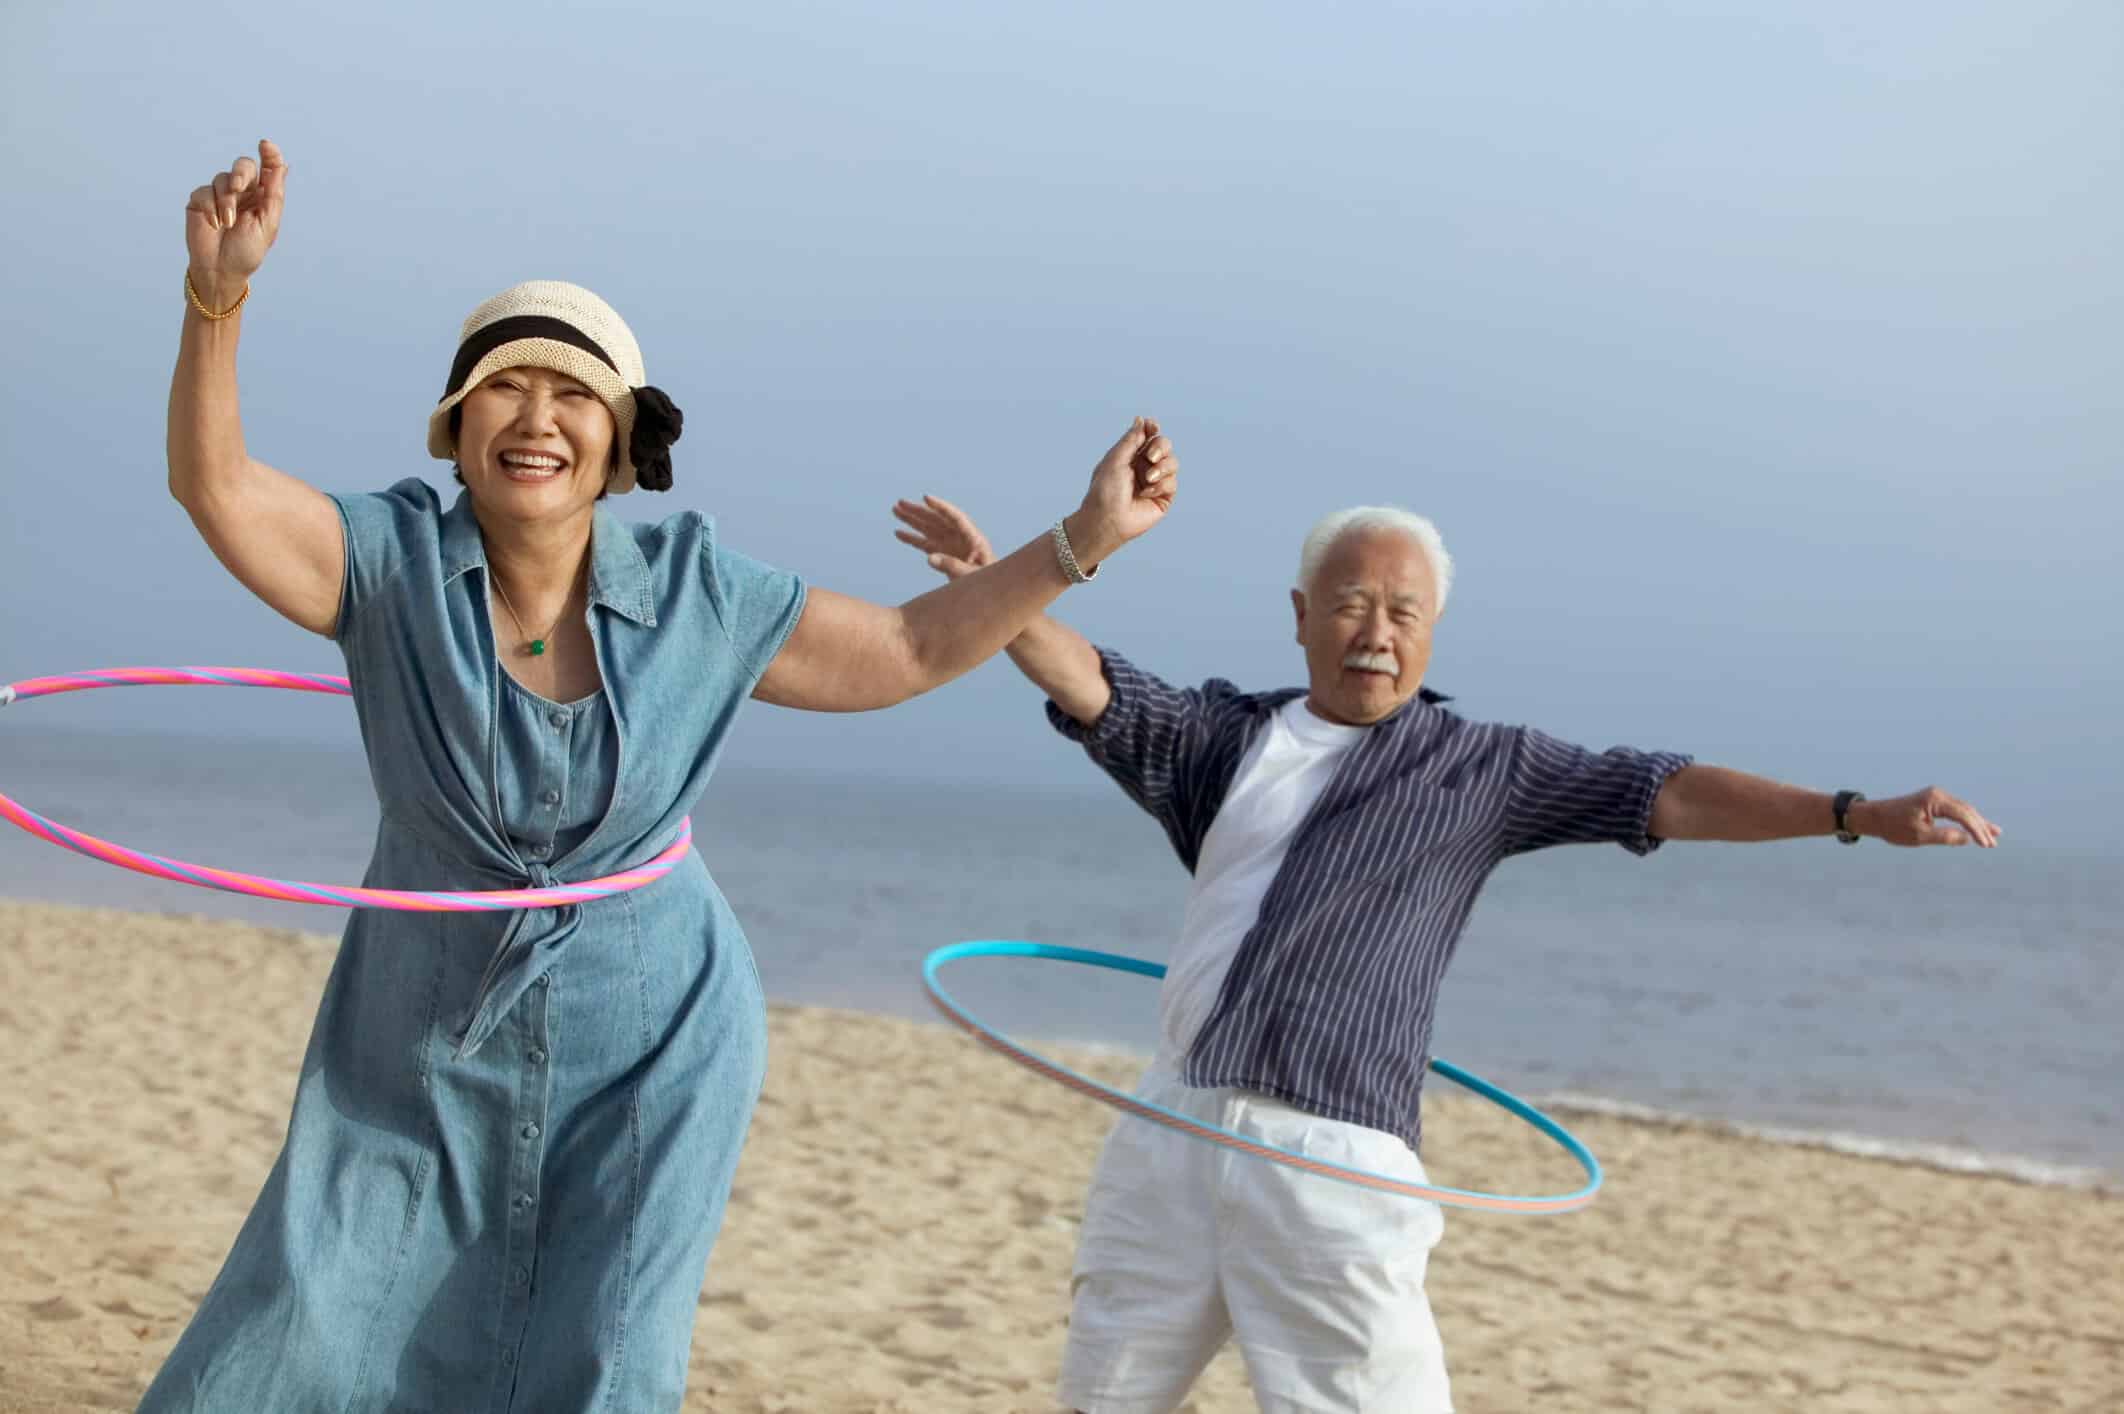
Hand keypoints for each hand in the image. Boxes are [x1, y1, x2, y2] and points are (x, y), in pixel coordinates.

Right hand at [185, 139, 287, 303]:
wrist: (221, 270)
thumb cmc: (247, 251)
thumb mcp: (267, 225)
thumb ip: (273, 195)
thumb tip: (281, 165)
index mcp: (262, 197)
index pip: (268, 169)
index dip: (269, 154)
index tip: (265, 145)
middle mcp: (242, 192)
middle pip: (243, 166)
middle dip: (240, 173)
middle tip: (237, 187)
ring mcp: (219, 195)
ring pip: (222, 179)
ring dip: (225, 201)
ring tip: (227, 223)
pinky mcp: (200, 201)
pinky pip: (203, 192)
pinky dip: (209, 207)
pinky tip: (213, 224)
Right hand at [892, 495, 995, 579]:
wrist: (991, 592)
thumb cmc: (988, 582)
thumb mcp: (973, 575)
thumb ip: (953, 566)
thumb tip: (929, 558)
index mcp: (973, 538)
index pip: (955, 517)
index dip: (941, 507)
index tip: (925, 497)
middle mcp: (959, 537)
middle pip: (937, 519)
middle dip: (919, 511)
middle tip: (900, 502)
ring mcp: (950, 545)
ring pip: (928, 528)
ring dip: (912, 519)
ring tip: (895, 509)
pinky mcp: (943, 554)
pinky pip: (924, 544)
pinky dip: (912, 539)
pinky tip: (898, 532)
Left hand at [1068, 417, 1176, 563]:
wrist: (1107, 520)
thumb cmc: (1105, 490)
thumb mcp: (1116, 459)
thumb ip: (1131, 439)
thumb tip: (1141, 420)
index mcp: (1130, 455)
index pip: (1148, 435)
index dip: (1153, 429)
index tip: (1152, 426)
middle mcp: (1144, 466)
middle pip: (1164, 445)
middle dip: (1160, 447)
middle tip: (1150, 456)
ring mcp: (1155, 481)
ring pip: (1172, 462)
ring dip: (1162, 467)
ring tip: (1148, 478)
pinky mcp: (1163, 497)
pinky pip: (1172, 482)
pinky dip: (1160, 485)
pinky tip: (1146, 493)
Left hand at [1853, 787, 2000, 847]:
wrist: (1874, 816)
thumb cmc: (1893, 826)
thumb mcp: (1919, 836)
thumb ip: (1944, 837)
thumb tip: (1967, 839)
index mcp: (1935, 799)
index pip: (1963, 814)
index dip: (1977, 830)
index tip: (1986, 845)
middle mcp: (1938, 795)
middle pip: (1966, 811)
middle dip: (1981, 827)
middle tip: (1993, 844)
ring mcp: (1936, 797)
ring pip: (1963, 810)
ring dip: (1977, 823)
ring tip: (1994, 835)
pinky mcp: (1933, 802)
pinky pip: (1955, 811)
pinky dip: (1967, 820)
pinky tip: (1978, 827)